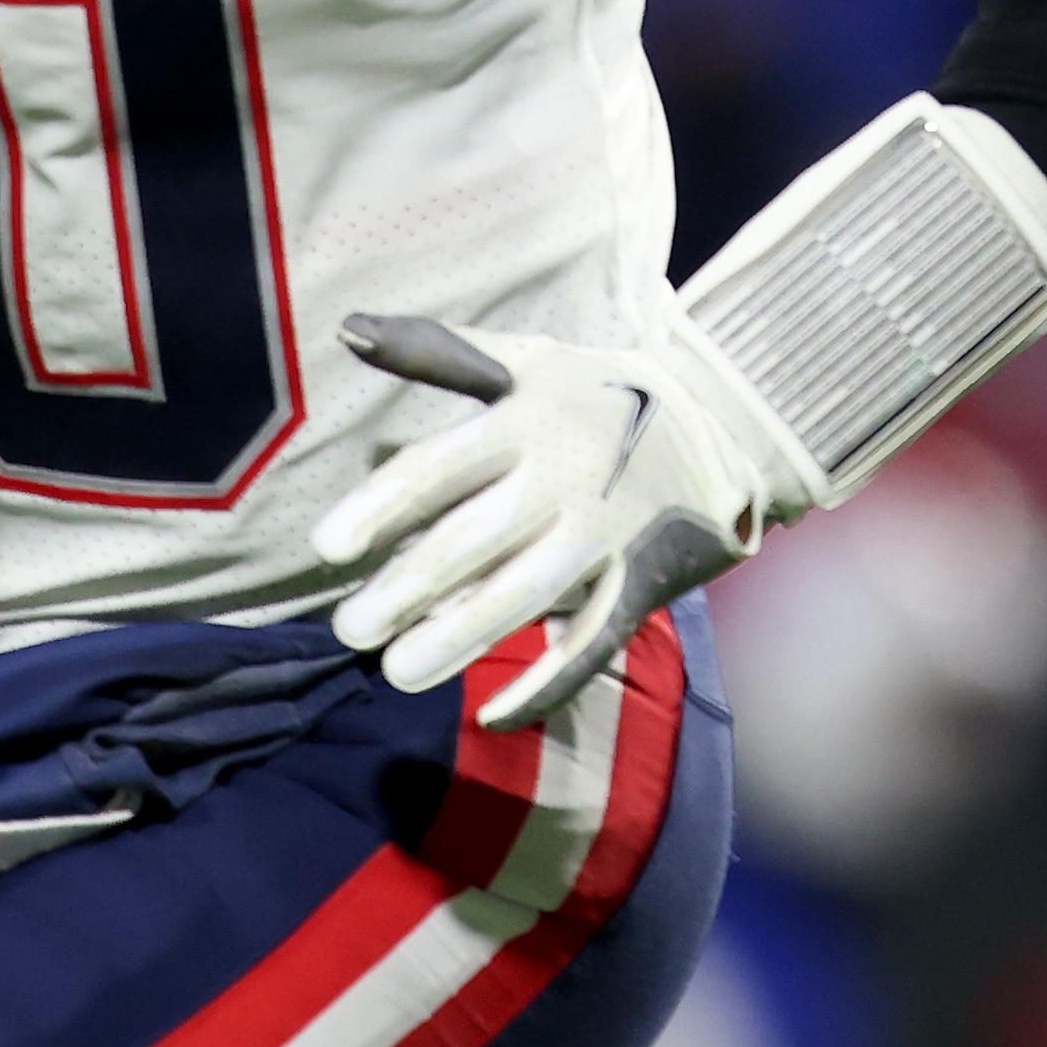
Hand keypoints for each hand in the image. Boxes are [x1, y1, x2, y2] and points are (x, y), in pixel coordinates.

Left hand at [317, 311, 813, 726]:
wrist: (722, 424)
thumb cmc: (595, 393)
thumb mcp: (525, 361)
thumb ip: (435, 353)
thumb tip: (348, 331)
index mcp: (528, 421)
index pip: (439, 467)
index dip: (379, 508)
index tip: (324, 549)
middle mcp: (565, 479)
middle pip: (474, 540)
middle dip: (408, 587)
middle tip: (348, 628)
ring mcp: (604, 535)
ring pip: (526, 595)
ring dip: (461, 637)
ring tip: (397, 672)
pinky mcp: (637, 582)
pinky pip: (592, 642)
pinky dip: (549, 684)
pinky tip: (492, 716)